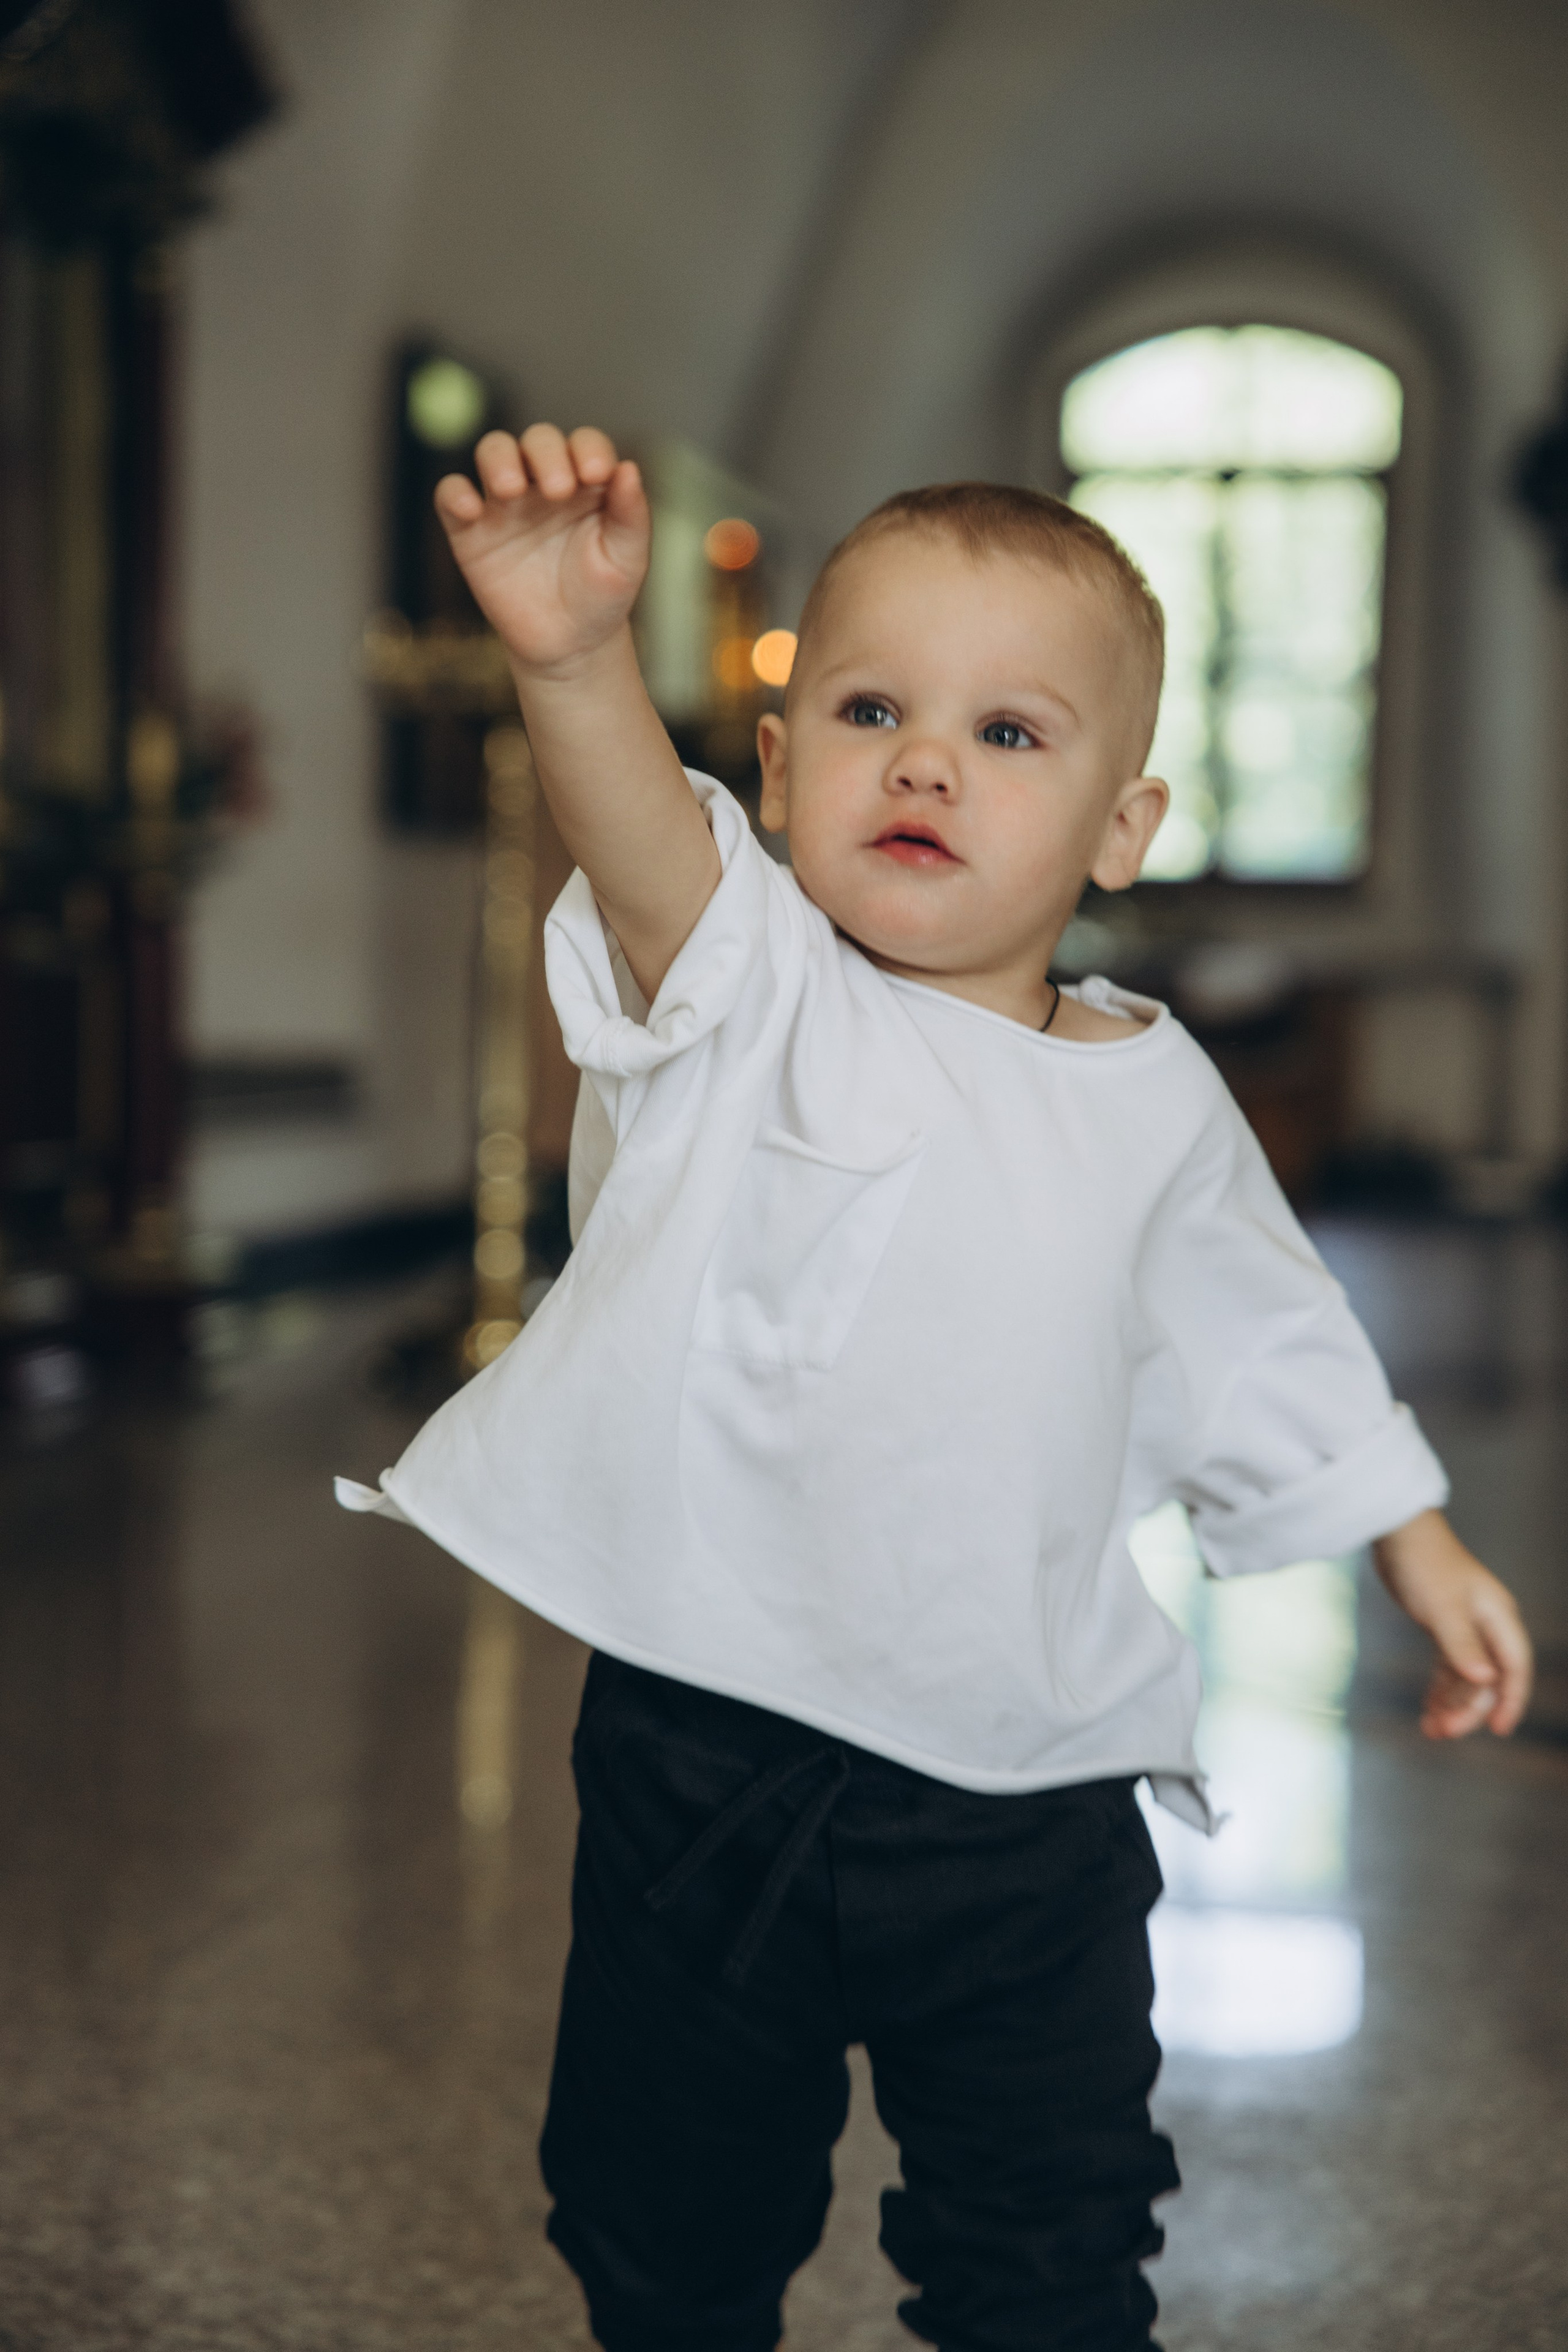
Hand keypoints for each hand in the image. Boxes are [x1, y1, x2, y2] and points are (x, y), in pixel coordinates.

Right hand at [434, 423, 648, 676]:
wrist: (566, 645)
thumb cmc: (600, 596)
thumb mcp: (627, 560)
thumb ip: (631, 514)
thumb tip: (629, 468)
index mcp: (585, 482)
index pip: (584, 443)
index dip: (589, 449)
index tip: (597, 475)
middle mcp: (543, 481)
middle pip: (537, 440)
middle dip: (546, 454)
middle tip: (558, 490)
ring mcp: (505, 502)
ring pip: (493, 452)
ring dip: (499, 459)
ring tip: (512, 489)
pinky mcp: (470, 529)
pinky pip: (450, 494)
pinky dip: (454, 493)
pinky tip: (472, 510)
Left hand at [1372, 1509, 1532, 1737]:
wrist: (1397, 1534)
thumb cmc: (1425, 1563)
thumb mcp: (1443, 1607)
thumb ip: (1462, 1645)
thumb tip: (1485, 1681)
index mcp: (1498, 1617)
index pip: (1515, 1667)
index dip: (1512, 1700)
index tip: (1499, 1730)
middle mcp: (1487, 1625)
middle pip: (1488, 1679)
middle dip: (1469, 1708)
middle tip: (1444, 1731)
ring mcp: (1465, 1627)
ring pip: (1466, 1678)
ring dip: (1451, 1703)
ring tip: (1431, 1730)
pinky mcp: (1443, 1628)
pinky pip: (1447, 1668)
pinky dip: (1438, 1689)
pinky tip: (1428, 1710)